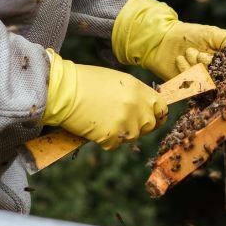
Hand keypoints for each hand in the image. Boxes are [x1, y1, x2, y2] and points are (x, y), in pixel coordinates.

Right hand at [41, 49, 167, 149]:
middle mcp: (137, 106)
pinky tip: (94, 126)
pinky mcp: (112, 136)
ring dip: (120, 133)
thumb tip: (143, 107)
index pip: (162, 108)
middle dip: (138, 126)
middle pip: (149, 126)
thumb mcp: (117, 81)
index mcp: (140, 90)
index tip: (151, 119)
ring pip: (132, 137)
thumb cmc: (86, 82)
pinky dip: (105, 139)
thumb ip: (134, 94)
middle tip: (119, 120)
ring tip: (102, 119)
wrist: (64, 90)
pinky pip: (114, 144)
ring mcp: (126, 122)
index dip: (156, 115)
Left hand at [111, 0, 225, 79]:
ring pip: (207, 82)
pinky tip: (180, 59)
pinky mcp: (189, 89)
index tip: (220, 56)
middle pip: (222, 78)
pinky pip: (192, 86)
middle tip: (197, 52)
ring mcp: (203, 83)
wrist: (163, 40)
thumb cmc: (189, 34)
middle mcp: (217, 75)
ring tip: (188, 52)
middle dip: (208, 63)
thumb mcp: (213, 33)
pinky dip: (186, 71)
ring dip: (196, 66)